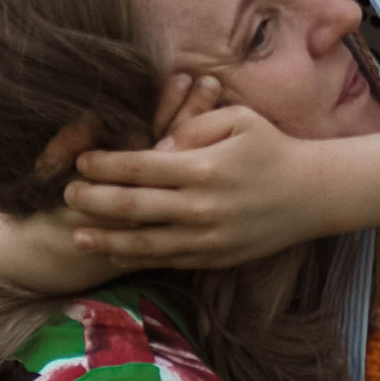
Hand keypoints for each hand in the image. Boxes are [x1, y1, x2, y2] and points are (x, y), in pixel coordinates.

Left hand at [64, 102, 325, 265]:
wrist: (313, 194)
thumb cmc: (272, 148)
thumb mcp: (238, 120)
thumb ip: (192, 126)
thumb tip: (154, 145)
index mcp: (203, 168)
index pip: (139, 167)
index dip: (104, 165)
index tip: (80, 162)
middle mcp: (201, 207)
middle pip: (132, 207)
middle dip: (93, 202)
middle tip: (66, 196)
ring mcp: (207, 237)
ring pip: (144, 243)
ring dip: (105, 239)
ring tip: (76, 235)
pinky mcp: (215, 257)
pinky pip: (167, 260)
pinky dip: (137, 257)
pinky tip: (115, 251)